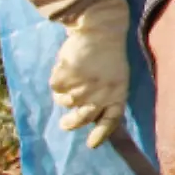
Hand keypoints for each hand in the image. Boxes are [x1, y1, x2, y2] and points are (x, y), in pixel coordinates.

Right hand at [50, 0, 131, 147]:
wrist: (102, 29)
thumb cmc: (109, 54)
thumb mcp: (116, 76)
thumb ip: (105, 96)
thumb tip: (86, 118)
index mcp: (118, 93)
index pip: (111, 120)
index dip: (101, 134)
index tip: (91, 145)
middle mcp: (101, 93)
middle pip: (82, 118)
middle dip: (71, 124)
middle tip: (64, 124)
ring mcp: (83, 86)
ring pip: (66, 102)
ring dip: (64, 94)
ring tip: (72, 77)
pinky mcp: (67, 77)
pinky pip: (56, 87)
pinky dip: (57, 79)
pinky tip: (66, 66)